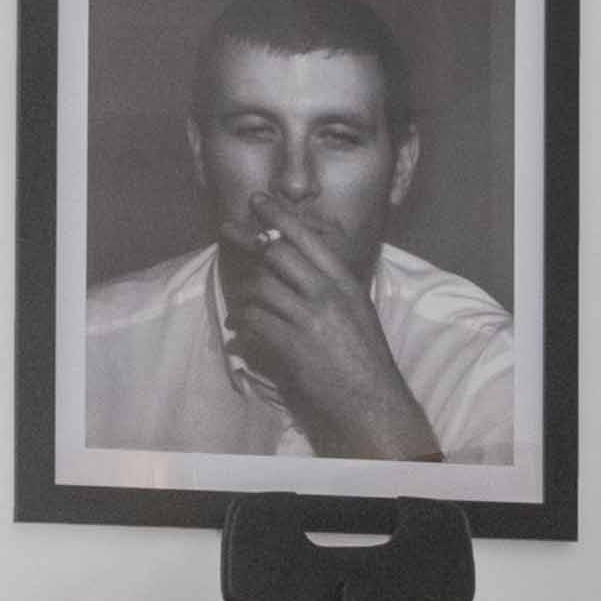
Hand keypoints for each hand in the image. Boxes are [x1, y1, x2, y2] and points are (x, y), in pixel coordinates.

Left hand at [213, 215, 441, 459]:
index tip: (258, 200)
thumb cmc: (366, 359)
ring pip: (260, 289)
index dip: (279, 216)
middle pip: (277, 254)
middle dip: (247, 241)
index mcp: (345, 283)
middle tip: (228, 232)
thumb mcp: (358, 312)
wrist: (371, 400)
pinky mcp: (291, 345)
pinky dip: (243, 329)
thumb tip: (300, 271)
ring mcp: (308, 319)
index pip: (308, 238)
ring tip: (238, 310)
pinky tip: (241, 337)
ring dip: (243, 297)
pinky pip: (255, 324)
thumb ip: (331, 289)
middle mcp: (327, 294)